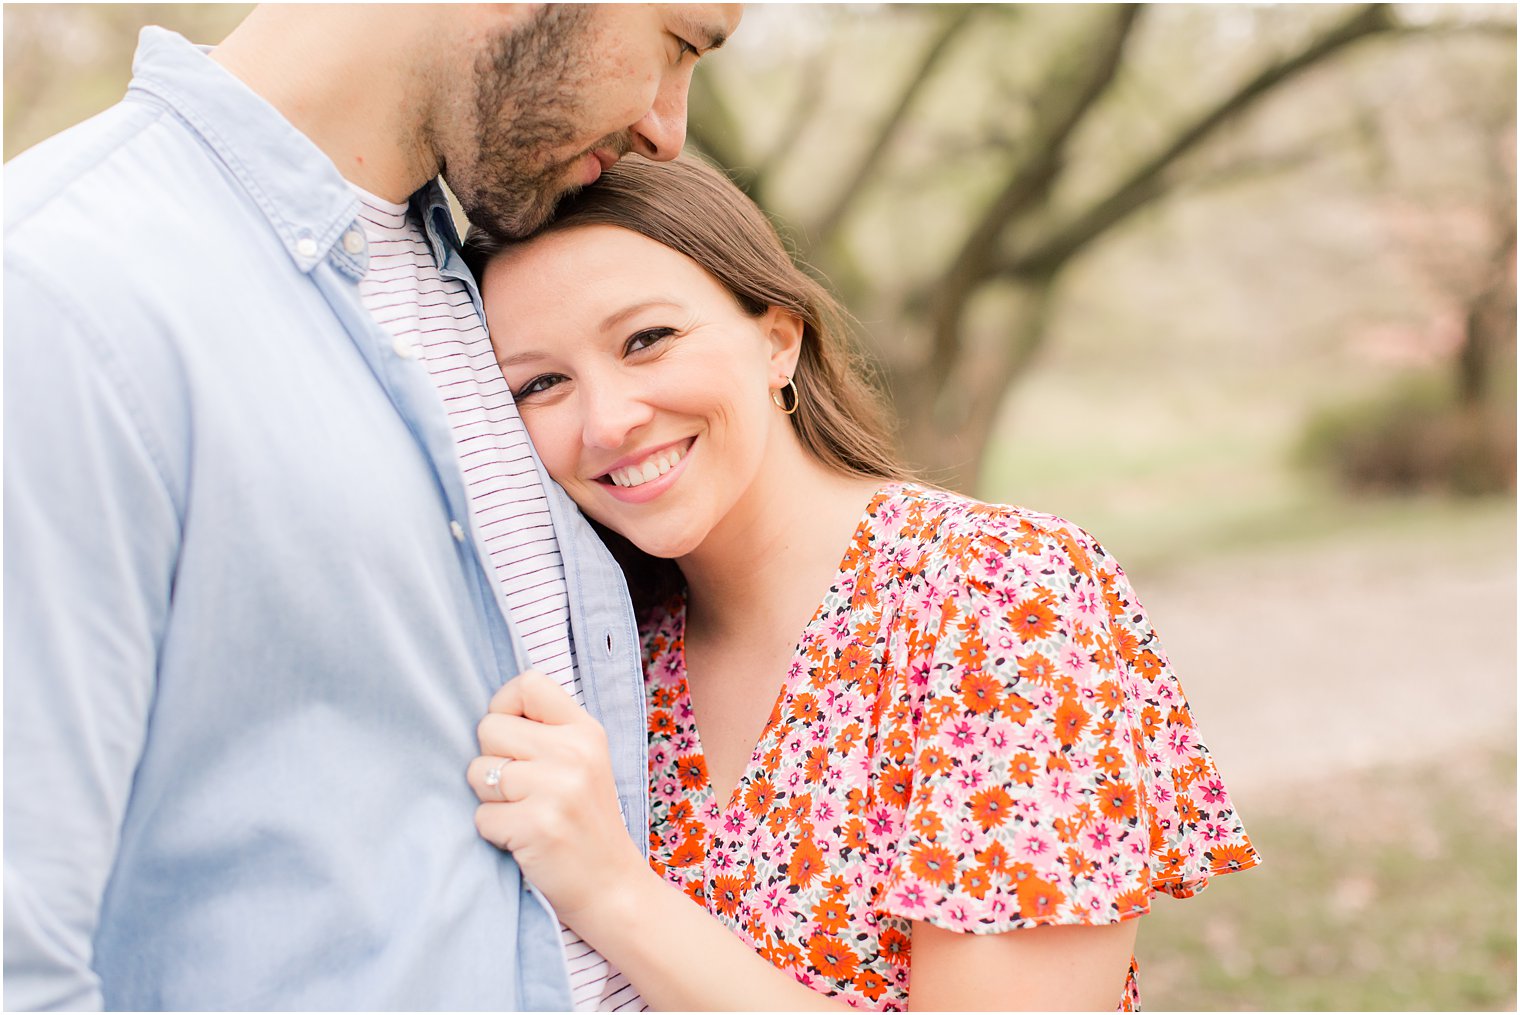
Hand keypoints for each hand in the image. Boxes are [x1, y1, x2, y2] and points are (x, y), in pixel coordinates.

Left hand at [468, 670, 647, 921]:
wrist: (613, 888)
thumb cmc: (586, 824)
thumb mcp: (585, 764)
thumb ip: (547, 733)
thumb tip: (488, 715)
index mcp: (586, 731)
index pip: (527, 683)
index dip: (504, 707)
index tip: (512, 739)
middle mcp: (574, 752)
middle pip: (488, 728)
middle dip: (492, 762)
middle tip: (523, 791)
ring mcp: (558, 788)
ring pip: (478, 772)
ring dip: (491, 800)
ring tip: (526, 815)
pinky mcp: (537, 825)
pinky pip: (481, 816)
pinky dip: (494, 833)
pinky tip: (525, 840)